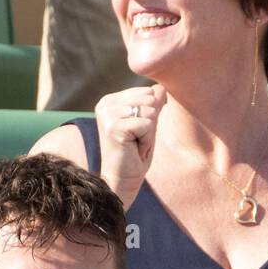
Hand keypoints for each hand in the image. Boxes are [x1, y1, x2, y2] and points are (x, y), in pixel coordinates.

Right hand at [95, 83, 167, 209]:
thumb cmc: (135, 155)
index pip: (146, 92)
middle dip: (150, 123)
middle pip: (148, 98)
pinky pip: (147, 125)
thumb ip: (153, 105)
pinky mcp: (114, 126)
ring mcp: (108, 114)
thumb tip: (161, 87)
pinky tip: (135, 150)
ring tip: (136, 145)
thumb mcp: (147, 126)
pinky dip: (147, 140)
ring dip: (149, 133)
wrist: (123, 180)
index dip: (150, 116)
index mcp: (111, 100)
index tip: (136, 133)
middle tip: (137, 141)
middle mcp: (106, 103)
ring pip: (149, 111)